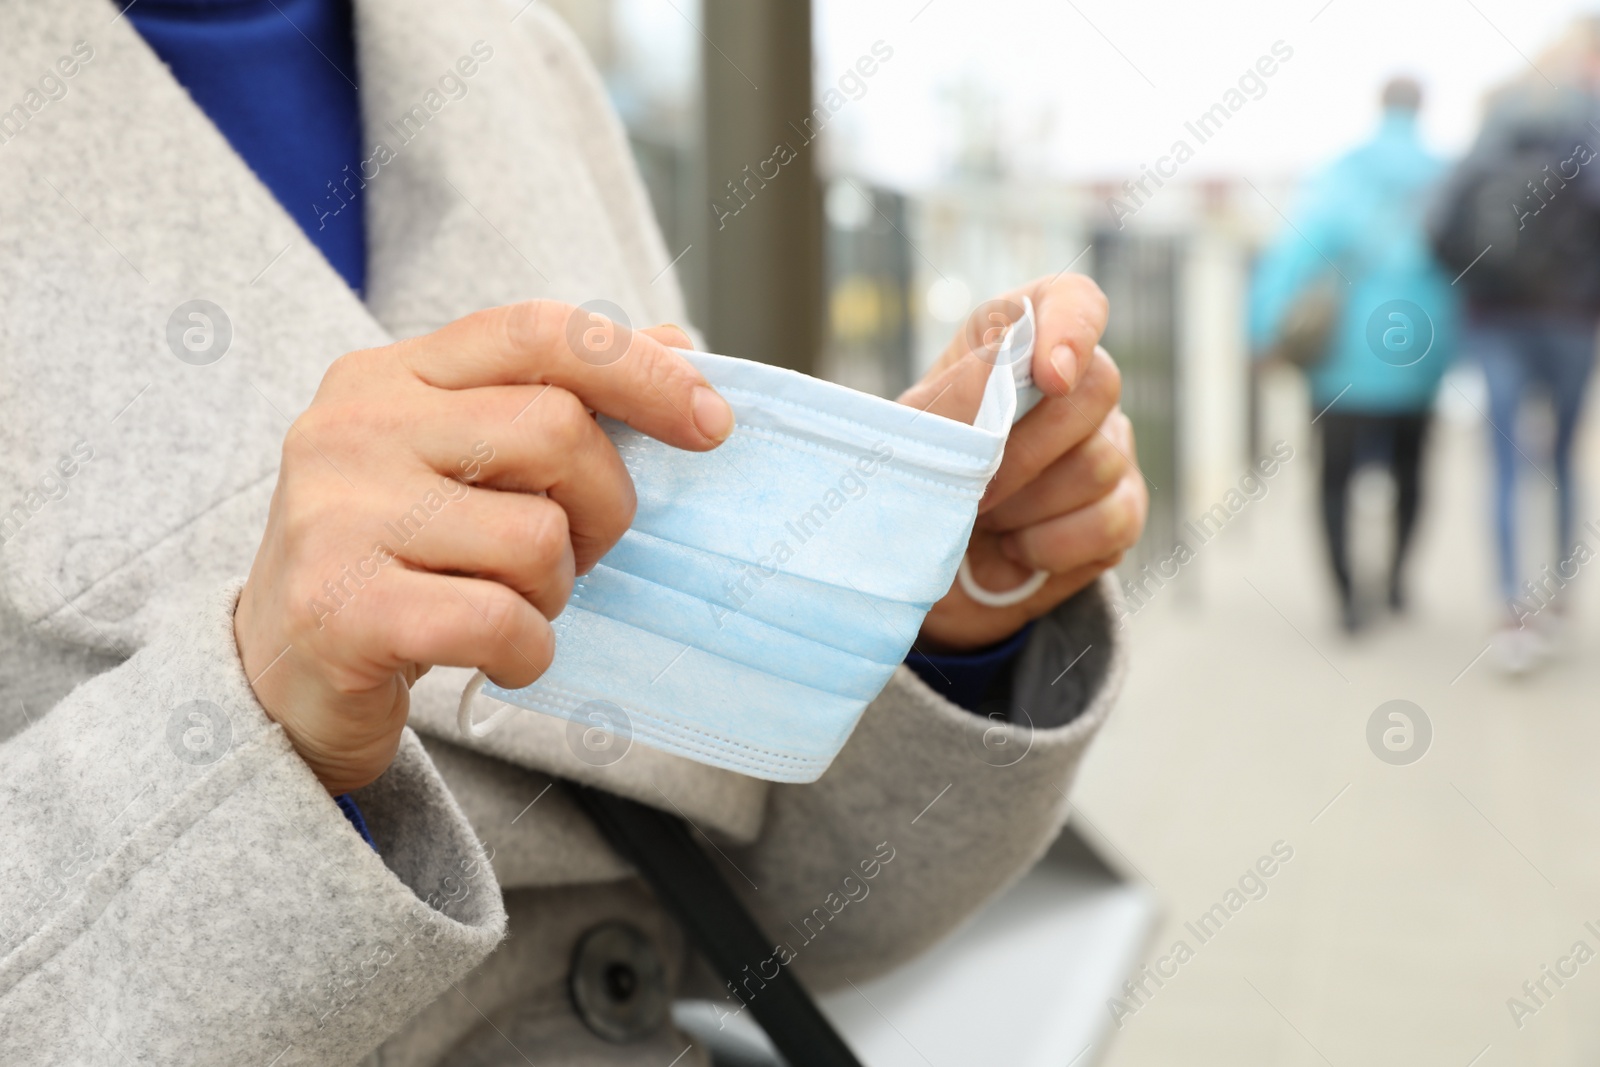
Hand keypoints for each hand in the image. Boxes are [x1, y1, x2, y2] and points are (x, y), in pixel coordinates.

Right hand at [234, 302, 730, 792]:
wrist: (280, 672)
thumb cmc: (400, 557)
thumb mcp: (466, 462)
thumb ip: (558, 396)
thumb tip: (678, 342)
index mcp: (391, 375)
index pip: (540, 332)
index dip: (643, 372)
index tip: (712, 424)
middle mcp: (354, 427)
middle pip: (559, 432)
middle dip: (604, 508)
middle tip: (576, 554)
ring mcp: (339, 516)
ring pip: (538, 536)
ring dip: (556, 591)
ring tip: (511, 606)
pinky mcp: (341, 608)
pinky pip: (500, 620)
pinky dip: (528, 651)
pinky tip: (496, 656)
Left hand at [900, 274, 1146, 651]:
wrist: (923, 575)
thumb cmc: (914, 485)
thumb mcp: (911, 440)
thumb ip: (954, 398)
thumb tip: (1002, 365)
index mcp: (1014, 346)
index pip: (1072, 301)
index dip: (1072, 328)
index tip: (1049, 376)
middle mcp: (1072, 390)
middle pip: (1098, 388)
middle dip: (1027, 450)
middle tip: (974, 489)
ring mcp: (1106, 449)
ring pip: (1102, 460)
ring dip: (1029, 504)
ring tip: (984, 520)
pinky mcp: (1120, 511)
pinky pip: (1111, 520)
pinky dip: (1051, 545)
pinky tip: (1015, 550)